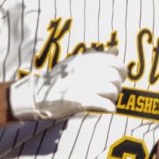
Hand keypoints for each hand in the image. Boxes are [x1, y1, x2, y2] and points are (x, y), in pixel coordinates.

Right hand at [8, 49, 125, 120]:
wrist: (36, 95)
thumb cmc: (58, 80)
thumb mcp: (75, 63)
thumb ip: (96, 57)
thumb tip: (116, 50)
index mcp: (85, 59)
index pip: (115, 62)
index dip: (121, 71)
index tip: (118, 78)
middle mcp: (86, 70)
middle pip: (116, 78)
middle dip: (117, 86)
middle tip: (110, 92)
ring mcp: (83, 85)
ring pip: (113, 91)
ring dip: (112, 98)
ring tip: (105, 100)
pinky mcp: (81, 101)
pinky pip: (106, 105)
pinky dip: (109, 108)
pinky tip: (105, 108)